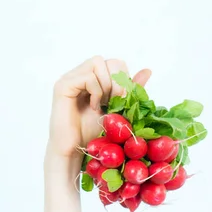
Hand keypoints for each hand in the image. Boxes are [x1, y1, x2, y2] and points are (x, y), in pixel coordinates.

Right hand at [46, 56, 151, 173]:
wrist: (76, 150)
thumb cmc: (94, 133)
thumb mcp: (119, 110)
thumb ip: (130, 91)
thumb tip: (148, 70)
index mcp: (94, 77)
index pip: (117, 63)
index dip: (125, 81)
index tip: (122, 101)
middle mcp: (82, 73)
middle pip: (110, 60)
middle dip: (118, 83)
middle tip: (114, 103)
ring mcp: (71, 78)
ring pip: (98, 63)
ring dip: (107, 86)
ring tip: (102, 106)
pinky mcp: (63, 85)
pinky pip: (88, 77)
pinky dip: (96, 92)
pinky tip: (93, 107)